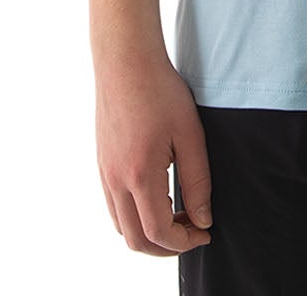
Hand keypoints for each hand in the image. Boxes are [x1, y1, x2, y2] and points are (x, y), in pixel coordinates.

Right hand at [94, 53, 213, 256]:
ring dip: (149, 233)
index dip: (185, 242)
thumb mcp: (190, 135)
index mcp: (140, 176)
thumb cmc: (161, 91)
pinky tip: (158, 197)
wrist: (126, 60)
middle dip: (166, 247)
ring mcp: (104, 173)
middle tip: (193, 231)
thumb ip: (198, 181)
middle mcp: (115, 181)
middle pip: (135, 240)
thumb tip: (203, 219)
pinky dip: (134, 217)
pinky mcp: (102, 163)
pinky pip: (113, 206)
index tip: (205, 232)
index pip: (159, 232)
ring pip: (121, 226)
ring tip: (178, 216)